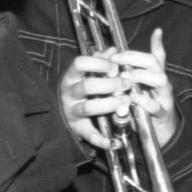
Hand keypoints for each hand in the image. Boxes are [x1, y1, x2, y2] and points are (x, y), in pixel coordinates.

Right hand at [60, 29, 177, 150]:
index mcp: (72, 76)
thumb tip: (113, 49)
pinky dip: (103, 140)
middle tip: (126, 84)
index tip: (114, 66)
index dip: (98, 63)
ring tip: (125, 102)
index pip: (80, 63)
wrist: (64, 114)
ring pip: (88, 108)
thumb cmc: (81, 88)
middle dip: (110, 84)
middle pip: (87, 85)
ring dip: (109, 104)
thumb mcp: (87, 73)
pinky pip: (90, 135)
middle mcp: (69, 93)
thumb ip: (100, 61)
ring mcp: (72, 111)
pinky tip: (117, 142)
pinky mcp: (78, 129)